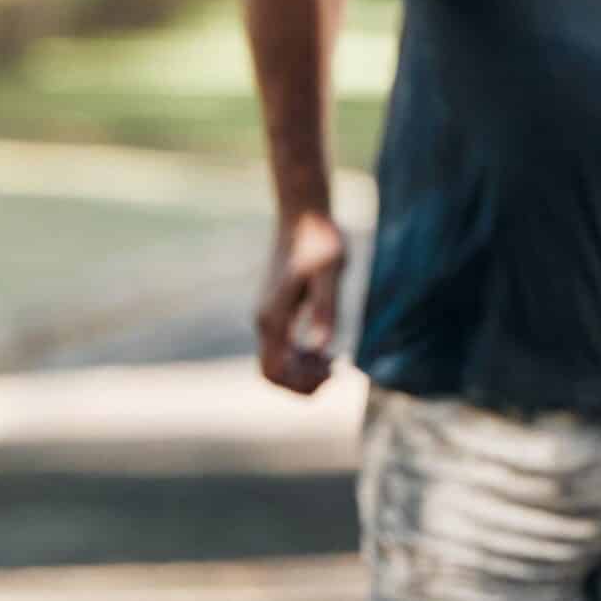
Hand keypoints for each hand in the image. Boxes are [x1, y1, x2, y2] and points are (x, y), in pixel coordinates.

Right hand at [255, 211, 345, 395]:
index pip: (274, 372)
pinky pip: (280, 349)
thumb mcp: (331, 273)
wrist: (304, 215)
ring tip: (333, 363)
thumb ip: (325, 309)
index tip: (332, 374)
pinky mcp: (275, 311)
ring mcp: (267, 316)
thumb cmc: (321, 240)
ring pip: (274, 364)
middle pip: (270, 374)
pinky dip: (299, 359)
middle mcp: (264, 321)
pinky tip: (325, 351)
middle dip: (301, 383)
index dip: (300, 385)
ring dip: (301, 373)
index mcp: (273, 317)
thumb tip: (320, 348)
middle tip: (335, 372)